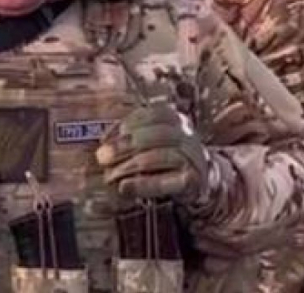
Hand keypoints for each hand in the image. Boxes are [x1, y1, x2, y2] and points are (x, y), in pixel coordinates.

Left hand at [96, 97, 211, 203]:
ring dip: (130, 166)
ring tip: (110, 176)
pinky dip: (143, 184)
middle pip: (155, 135)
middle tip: (102, 157)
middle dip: (124, 146)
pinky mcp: (192, 180)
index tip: (104, 140)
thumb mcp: (152, 141)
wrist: (202, 180)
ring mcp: (192, 157)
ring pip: (159, 157)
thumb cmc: (168, 157)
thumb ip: (131, 137)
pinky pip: (166, 181)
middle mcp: (186, 134)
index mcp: (175, 118)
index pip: (150, 115)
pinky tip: (125, 187)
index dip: (125, 126)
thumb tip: (104, 142)